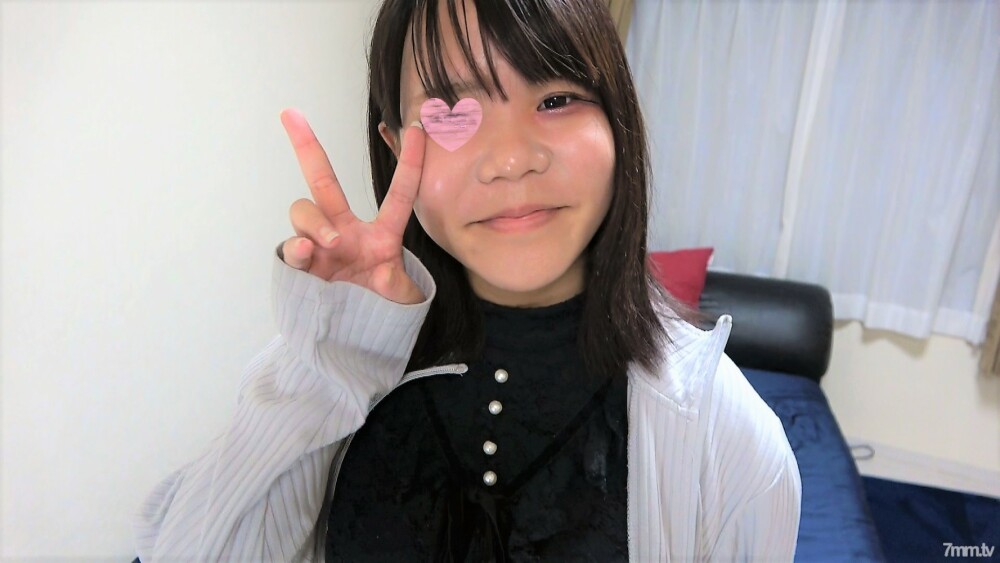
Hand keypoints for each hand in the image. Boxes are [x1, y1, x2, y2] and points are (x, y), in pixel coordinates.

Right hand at [279, 109, 425, 304]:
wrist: (350, 340)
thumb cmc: (377, 312)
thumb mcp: (402, 300)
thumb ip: (401, 288)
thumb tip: (386, 276)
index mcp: (379, 236)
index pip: (399, 195)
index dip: (410, 164)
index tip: (418, 128)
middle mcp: (344, 232)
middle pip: (323, 182)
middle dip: (307, 146)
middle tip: (291, 114)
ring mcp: (319, 246)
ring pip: (304, 211)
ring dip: (315, 221)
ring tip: (329, 243)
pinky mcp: (302, 266)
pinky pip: (291, 248)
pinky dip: (297, 247)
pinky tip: (307, 252)